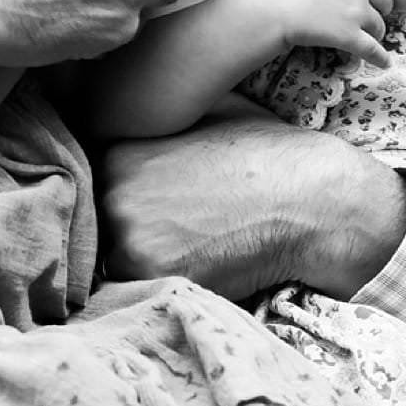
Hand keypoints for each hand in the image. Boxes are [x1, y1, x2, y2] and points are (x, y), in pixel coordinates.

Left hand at [99, 100, 405, 299]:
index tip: (151, 205)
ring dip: (141, 260)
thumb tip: (130, 116)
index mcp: (116, 150)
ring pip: (114, 260)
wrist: (313, 199)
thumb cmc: (265, 152)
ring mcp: (130, 237)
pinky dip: (162, 284)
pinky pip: (139, 291)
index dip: (121, 199)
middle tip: (174, 229)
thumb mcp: (202, 115)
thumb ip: (155, 123)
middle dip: (127, 230)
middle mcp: (112, 192)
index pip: (91, 185)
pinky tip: (198, 267)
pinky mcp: (155, 276)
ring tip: (188, 248)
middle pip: (99, 225)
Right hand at [241, 0, 392, 67]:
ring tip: (369, 37)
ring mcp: (356, 11)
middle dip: (381, 6)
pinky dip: (380, 57)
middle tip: (373, 12)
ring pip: (379, 24)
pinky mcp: (351, 36)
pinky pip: (372, 50)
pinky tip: (384, 62)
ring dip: (376, 31)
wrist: (269, 6)